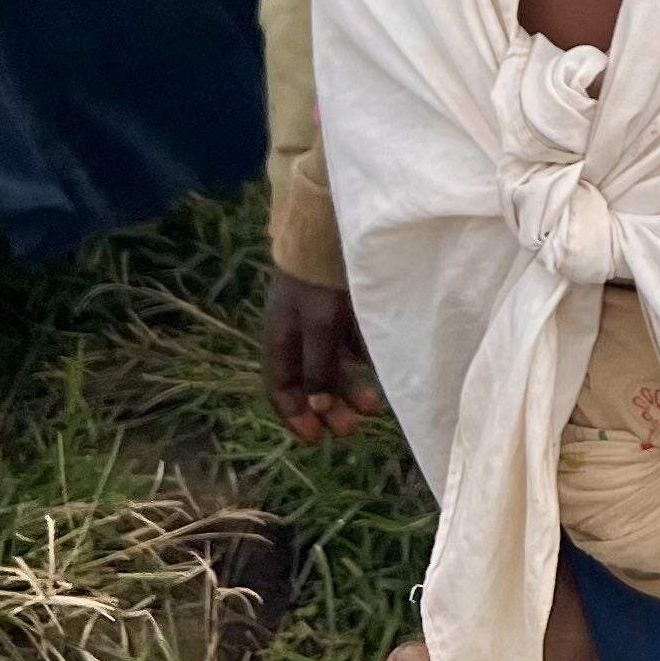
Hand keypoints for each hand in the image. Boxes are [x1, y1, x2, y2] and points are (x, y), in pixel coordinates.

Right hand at [264, 267, 378, 440]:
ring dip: (348, 387)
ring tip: (372, 407)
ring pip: (332, 362)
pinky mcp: (345, 302)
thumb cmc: (319, 275)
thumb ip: (318, 365)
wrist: (331, 221)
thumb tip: (317, 408)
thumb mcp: (319, 323)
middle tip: (352, 429)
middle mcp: (298, 330)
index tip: (317, 439)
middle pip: (310, 379)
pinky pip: (350, 340)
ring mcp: (321, 316)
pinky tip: (379, 369)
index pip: (281, 387)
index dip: (296, 415)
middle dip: (328, 407)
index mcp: (280, 337)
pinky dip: (360, 359)